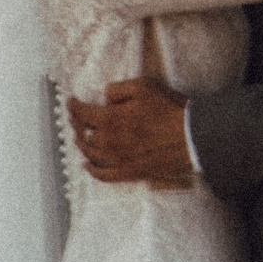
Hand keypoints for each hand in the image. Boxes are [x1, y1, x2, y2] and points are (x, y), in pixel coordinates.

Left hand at [68, 78, 195, 187]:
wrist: (191, 137)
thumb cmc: (170, 110)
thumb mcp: (143, 86)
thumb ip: (118, 90)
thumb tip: (105, 98)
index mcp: (110, 119)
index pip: (82, 113)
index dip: (73, 106)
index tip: (71, 102)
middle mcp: (109, 142)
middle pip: (83, 134)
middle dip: (76, 125)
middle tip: (74, 119)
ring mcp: (118, 160)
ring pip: (90, 154)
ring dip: (82, 145)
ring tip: (80, 139)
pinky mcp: (130, 172)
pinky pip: (104, 175)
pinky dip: (92, 170)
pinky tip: (88, 165)